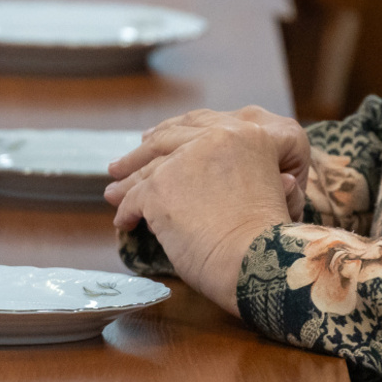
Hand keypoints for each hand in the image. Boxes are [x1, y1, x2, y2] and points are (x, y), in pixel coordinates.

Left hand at [105, 109, 309, 312]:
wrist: (258, 257)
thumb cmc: (268, 233)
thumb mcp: (266, 183)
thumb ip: (241, 169)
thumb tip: (210, 176)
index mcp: (245, 133)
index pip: (198, 124)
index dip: (171, 131)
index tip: (153, 138)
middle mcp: (214, 137)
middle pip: (166, 139)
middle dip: (141, 153)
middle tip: (123, 164)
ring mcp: (184, 161)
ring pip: (147, 169)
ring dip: (127, 183)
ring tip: (113, 193)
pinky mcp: (160, 188)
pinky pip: (134, 199)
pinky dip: (126, 211)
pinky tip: (125, 221)